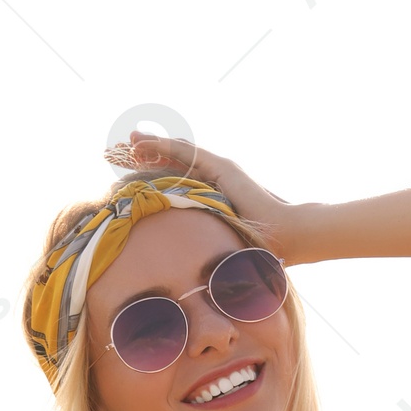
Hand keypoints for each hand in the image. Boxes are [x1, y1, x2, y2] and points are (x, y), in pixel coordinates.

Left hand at [116, 130, 300, 254]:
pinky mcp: (221, 168)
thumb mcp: (221, 245)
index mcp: (212, 193)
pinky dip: (163, 147)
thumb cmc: (258, 247)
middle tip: (125, 150)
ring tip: (130, 141)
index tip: (133, 172)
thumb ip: (206, 245)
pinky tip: (144, 144)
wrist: (285, 235)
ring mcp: (218, 170)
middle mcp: (214, 177)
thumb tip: (187, 269)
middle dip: (151, 154)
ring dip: (153, 145)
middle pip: (175, 161)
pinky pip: (186, 154)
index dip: (156, 172)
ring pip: (178, 153)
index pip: (179, 178)